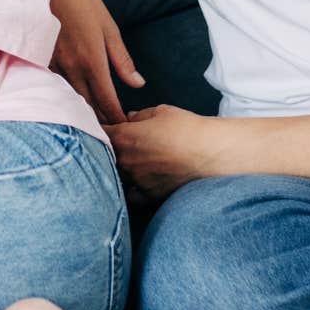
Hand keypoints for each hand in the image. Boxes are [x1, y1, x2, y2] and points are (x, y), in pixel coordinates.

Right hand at [48, 0, 144, 123]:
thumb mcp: (109, 29)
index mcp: (93, 61)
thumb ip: (122, 60)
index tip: (122, 128)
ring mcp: (54, 66)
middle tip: (109, 133)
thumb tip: (138, 83)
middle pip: (87, 105)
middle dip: (99, 120)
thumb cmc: (83, 2)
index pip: (107, 99)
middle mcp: (72, 68)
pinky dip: (63, 96)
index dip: (115, 117)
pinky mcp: (41, 60)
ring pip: (69, 98)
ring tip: (91, 123)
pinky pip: (54, 86)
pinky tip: (67, 101)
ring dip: (81, 111)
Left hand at [106, 105, 228, 200]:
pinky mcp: (149, 196)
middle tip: (115, 146)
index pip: (97, 132)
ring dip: (117, 170)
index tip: (101, 127)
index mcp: (123, 137)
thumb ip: (139, 116)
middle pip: (102, 156)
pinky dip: (131, 190)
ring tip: (128, 164)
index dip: (97, 128)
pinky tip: (137, 184)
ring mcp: (136, 181)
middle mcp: (125, 161)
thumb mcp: (161, 112)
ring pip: (115, 176)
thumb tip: (129, 119)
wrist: (213, 153)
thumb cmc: (188, 129)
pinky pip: (131, 195)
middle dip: (105, 150)